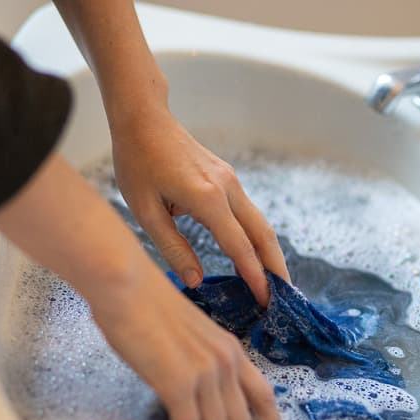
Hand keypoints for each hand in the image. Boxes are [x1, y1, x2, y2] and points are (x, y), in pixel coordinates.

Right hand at [85, 252, 280, 419]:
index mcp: (231, 348)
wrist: (125, 286)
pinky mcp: (178, 385)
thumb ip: (205, 358)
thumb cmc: (146, 304)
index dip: (268, 418)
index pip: (264, 392)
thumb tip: (201, 389)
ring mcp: (205, 374)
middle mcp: (226, 362)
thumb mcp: (192, 331)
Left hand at [111, 108, 289, 305]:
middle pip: (263, 234)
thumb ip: (173, 247)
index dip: (254, 276)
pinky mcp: (228, 179)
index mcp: (206, 198)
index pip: (238, 245)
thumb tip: (196, 281)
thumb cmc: (137, 163)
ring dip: (270, 254)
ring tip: (274, 283)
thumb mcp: (145, 211)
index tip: (265, 300)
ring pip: (261, 223)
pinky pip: (249, 213)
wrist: (144, 120)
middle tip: (282, 299)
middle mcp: (227, 189)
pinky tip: (254, 255)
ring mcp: (231, 181)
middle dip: (276, 269)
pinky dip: (257, 238)